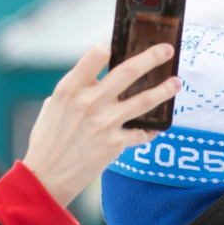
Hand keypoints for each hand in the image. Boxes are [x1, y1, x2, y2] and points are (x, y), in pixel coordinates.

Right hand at [17, 42, 178, 206]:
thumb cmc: (47, 141)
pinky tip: (156, 127)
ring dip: (164, 90)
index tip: (116, 46)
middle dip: (151, 58)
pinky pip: (140, 133)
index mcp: (69, 88)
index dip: (107, 48)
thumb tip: (95, 81)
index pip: (95, 55)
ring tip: (176, 83)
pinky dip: (150, 130)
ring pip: (143, 101)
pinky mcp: (114, 144)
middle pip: (128, 72)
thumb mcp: (53, 107)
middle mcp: (89, 102)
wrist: (47, 178)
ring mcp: (104, 123)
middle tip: (167, 50)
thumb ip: (75, 91)